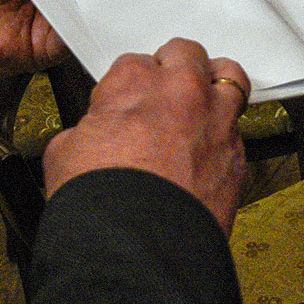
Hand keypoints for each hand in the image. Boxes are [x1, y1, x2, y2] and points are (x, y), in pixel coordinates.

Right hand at [43, 38, 249, 232]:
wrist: (138, 248)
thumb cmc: (102, 202)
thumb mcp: (64, 153)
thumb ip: (88, 130)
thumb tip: (93, 138)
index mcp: (134, 82)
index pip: (135, 62)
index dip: (129, 85)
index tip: (126, 102)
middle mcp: (181, 92)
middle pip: (187, 55)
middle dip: (174, 68)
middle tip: (164, 90)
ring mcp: (215, 120)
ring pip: (228, 77)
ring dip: (214, 85)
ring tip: (204, 99)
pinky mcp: (238, 155)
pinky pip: (238, 129)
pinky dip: (226, 133)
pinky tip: (212, 147)